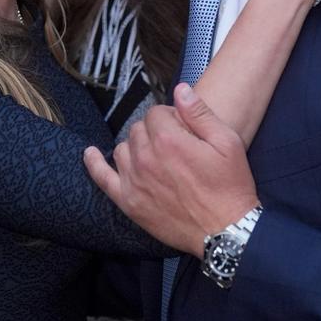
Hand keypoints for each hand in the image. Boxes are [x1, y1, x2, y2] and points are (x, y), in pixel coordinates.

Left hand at [84, 84, 258, 257]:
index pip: (156, 113)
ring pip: (123, 148)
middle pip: (139, 129)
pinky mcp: (129, 202)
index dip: (171, 118)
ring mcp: (134, 181)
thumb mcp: (227, 142)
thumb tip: (181, 90)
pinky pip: (102, 178)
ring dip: (136, 147)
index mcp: (169, 140)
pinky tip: (90, 154)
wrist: (226, 230)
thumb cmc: (230, 187)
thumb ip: (200, 113)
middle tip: (174, 145)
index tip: (183, 129)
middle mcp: (146, 158)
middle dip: (154, 131)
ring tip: (155, 156)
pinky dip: (94, 163)